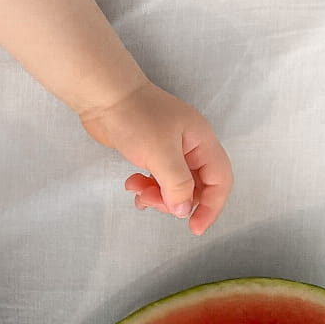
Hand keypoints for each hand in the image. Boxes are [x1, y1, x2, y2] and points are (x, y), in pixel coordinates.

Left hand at [78, 79, 232, 235]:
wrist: (103, 96)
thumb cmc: (136, 118)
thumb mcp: (161, 154)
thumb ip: (177, 185)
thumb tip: (184, 210)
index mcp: (202, 142)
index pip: (220, 180)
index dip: (212, 206)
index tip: (194, 227)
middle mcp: (191, 147)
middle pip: (196, 187)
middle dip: (175, 200)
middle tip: (152, 201)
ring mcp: (170, 149)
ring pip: (174, 186)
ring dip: (158, 195)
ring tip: (138, 193)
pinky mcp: (150, 152)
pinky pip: (157, 179)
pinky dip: (147, 187)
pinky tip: (131, 184)